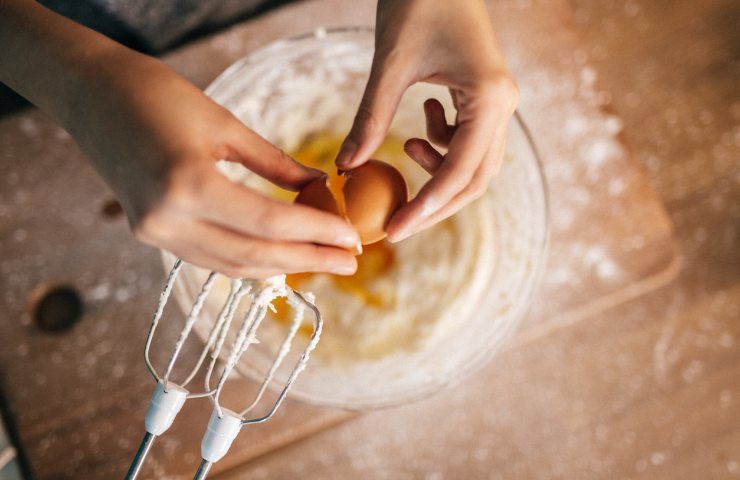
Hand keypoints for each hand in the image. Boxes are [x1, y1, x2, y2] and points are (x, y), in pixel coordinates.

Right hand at [67, 54, 359, 277]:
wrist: (89, 94)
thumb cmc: (157, 94)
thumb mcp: (225, 125)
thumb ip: (275, 165)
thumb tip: (319, 187)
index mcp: (187, 184)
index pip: (269, 222)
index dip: (317, 233)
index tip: (352, 239)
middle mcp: (166, 219)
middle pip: (254, 255)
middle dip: (309, 261)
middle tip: (351, 261)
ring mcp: (154, 232)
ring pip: (232, 265)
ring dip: (282, 267)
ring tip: (323, 261)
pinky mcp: (150, 233)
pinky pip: (210, 258)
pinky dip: (249, 260)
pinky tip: (279, 257)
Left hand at [335, 0, 517, 241]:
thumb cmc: (418, 3)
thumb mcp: (390, 64)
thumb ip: (370, 118)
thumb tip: (345, 167)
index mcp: (489, 98)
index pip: (461, 171)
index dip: (427, 206)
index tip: (395, 231)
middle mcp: (503, 106)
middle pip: (475, 179)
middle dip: (435, 202)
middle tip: (396, 220)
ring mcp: (498, 103)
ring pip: (474, 164)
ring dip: (439, 170)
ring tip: (406, 146)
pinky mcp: (485, 99)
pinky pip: (469, 141)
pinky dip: (442, 145)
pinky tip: (422, 121)